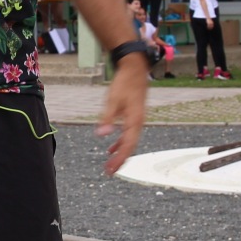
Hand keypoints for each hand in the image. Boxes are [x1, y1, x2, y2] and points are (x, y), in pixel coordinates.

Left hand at [96, 59, 147, 175]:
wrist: (134, 68)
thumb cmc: (124, 83)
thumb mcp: (113, 100)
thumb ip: (107, 118)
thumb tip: (101, 135)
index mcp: (135, 121)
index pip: (128, 146)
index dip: (119, 159)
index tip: (110, 170)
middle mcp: (138, 123)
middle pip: (130, 147)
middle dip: (120, 160)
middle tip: (109, 172)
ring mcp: (137, 120)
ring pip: (129, 142)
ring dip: (120, 153)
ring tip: (110, 164)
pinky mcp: (134, 116)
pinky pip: (128, 135)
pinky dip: (120, 143)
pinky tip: (111, 148)